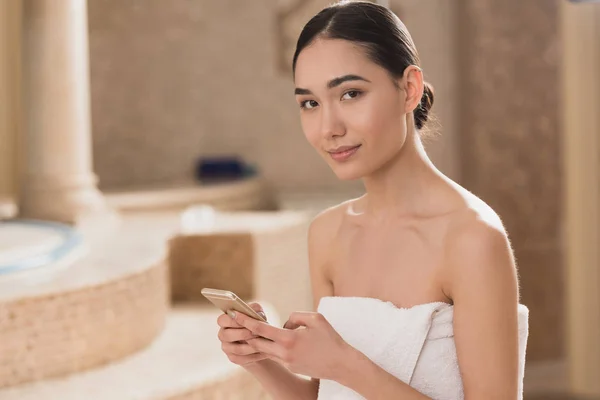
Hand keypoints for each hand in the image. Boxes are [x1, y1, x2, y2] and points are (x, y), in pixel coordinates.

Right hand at [216, 302, 269, 366]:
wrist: (262, 340)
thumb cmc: (257, 322)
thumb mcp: (257, 313)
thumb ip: (255, 308)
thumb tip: (254, 310)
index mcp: (225, 321)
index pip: (222, 320)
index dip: (233, 321)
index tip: (246, 321)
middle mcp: (223, 334)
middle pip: (227, 335)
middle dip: (243, 333)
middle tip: (257, 332)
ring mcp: (226, 347)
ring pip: (237, 349)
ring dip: (251, 345)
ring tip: (263, 342)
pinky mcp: (233, 358)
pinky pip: (242, 359)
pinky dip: (254, 355)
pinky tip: (264, 352)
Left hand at [233, 310, 353, 380]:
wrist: (341, 364)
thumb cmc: (330, 339)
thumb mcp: (315, 319)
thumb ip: (295, 316)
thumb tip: (283, 323)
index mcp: (289, 339)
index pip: (261, 329)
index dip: (246, 321)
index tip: (236, 314)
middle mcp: (284, 353)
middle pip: (257, 342)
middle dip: (246, 332)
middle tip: (238, 321)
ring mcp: (287, 362)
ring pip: (265, 350)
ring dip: (257, 341)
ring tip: (251, 329)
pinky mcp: (291, 367)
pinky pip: (276, 355)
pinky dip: (270, 347)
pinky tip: (269, 340)